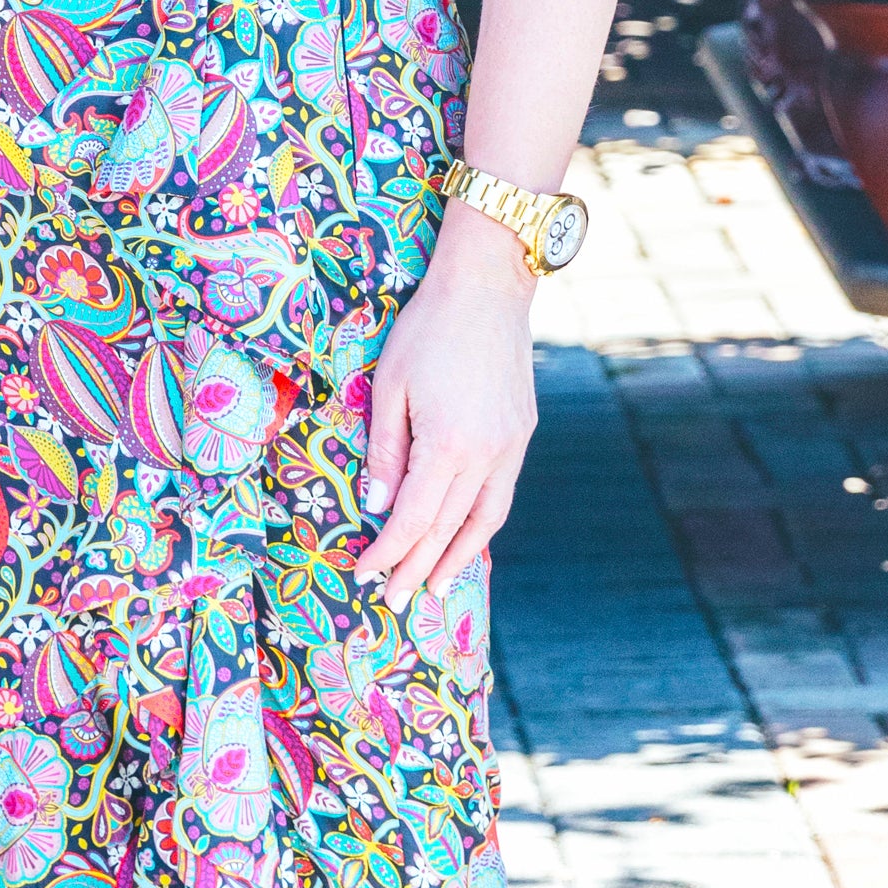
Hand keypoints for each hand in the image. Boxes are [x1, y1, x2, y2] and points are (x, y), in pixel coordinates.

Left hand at [355, 219, 537, 607]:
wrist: (487, 286)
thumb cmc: (426, 328)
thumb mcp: (388, 386)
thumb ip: (384, 451)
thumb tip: (376, 505)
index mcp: (447, 445)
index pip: (414, 519)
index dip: (388, 552)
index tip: (365, 575)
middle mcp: (486, 454)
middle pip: (448, 529)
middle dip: (418, 568)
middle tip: (395, 601)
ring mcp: (511, 445)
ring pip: (486, 519)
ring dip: (459, 558)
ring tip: (438, 587)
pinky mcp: (522, 432)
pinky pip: (502, 493)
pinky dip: (482, 523)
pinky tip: (467, 537)